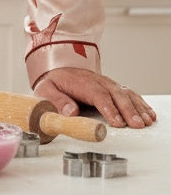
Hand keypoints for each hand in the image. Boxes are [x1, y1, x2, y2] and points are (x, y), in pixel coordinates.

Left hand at [33, 67, 156, 128]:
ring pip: (125, 94)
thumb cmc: (53, 82)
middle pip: (115, 94)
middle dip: (128, 110)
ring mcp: (107, 84)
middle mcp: (97, 81)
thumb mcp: (45, 90)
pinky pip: (129, 94)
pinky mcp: (113, 88)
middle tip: (136, 125)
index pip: (97, 94)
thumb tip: (70, 111)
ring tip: (146, 121)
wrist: (57, 69)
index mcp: (81, 82)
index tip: (117, 122)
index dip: (108, 108)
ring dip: (137, 107)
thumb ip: (56, 100)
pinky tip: (149, 114)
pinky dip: (140, 104)